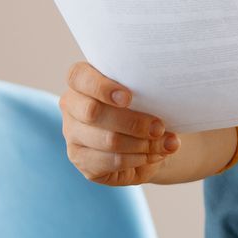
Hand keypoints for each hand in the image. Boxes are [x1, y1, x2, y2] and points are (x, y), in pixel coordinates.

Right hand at [60, 61, 180, 185]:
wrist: (147, 140)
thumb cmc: (144, 108)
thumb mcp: (145, 94)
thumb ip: (145, 91)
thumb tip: (162, 103)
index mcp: (82, 80)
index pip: (79, 76)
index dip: (102, 87)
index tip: (128, 97)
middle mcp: (72, 106)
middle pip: (93, 112)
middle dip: (132, 122)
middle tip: (158, 127)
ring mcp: (72, 134)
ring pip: (106, 140)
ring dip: (142, 143)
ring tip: (165, 143)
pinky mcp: (81, 160)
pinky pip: (110, 161)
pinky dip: (138, 158)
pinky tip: (154, 155)